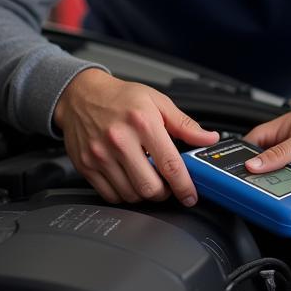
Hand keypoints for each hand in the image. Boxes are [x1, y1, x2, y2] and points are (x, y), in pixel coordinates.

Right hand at [54, 68, 217, 205]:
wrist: (81, 95)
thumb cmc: (120, 98)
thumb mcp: (157, 102)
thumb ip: (185, 124)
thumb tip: (209, 138)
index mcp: (142, 122)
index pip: (170, 164)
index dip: (184, 186)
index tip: (190, 195)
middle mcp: (120, 140)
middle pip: (149, 187)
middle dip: (164, 193)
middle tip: (167, 186)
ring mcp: (100, 155)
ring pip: (130, 194)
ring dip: (145, 194)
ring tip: (148, 179)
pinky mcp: (86, 166)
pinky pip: (110, 195)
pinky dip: (124, 195)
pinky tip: (129, 180)